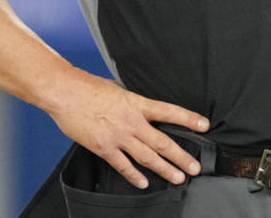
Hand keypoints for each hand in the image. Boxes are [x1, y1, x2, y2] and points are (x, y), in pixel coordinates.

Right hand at [46, 71, 209, 188]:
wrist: (66, 93)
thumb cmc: (90, 88)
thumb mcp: (119, 89)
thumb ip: (133, 102)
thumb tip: (143, 110)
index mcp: (138, 103)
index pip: (170, 111)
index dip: (189, 119)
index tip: (205, 126)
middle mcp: (132, 121)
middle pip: (162, 141)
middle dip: (181, 156)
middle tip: (195, 167)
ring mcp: (118, 136)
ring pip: (147, 156)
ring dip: (164, 169)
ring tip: (178, 177)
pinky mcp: (103, 147)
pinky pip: (122, 165)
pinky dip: (134, 175)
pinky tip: (144, 182)